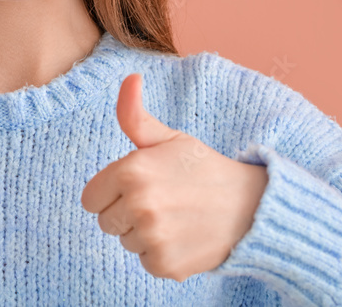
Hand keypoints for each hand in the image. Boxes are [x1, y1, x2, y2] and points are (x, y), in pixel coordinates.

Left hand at [80, 73, 268, 281]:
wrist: (251, 207)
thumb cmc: (202, 169)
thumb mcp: (169, 139)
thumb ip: (135, 116)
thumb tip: (130, 78)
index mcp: (131, 171)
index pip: (91, 198)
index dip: (111, 193)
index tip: (137, 188)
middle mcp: (139, 205)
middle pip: (106, 222)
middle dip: (126, 214)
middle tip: (162, 202)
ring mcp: (153, 237)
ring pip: (126, 242)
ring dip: (144, 234)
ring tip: (176, 218)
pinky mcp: (166, 264)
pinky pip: (146, 261)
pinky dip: (161, 255)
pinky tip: (184, 237)